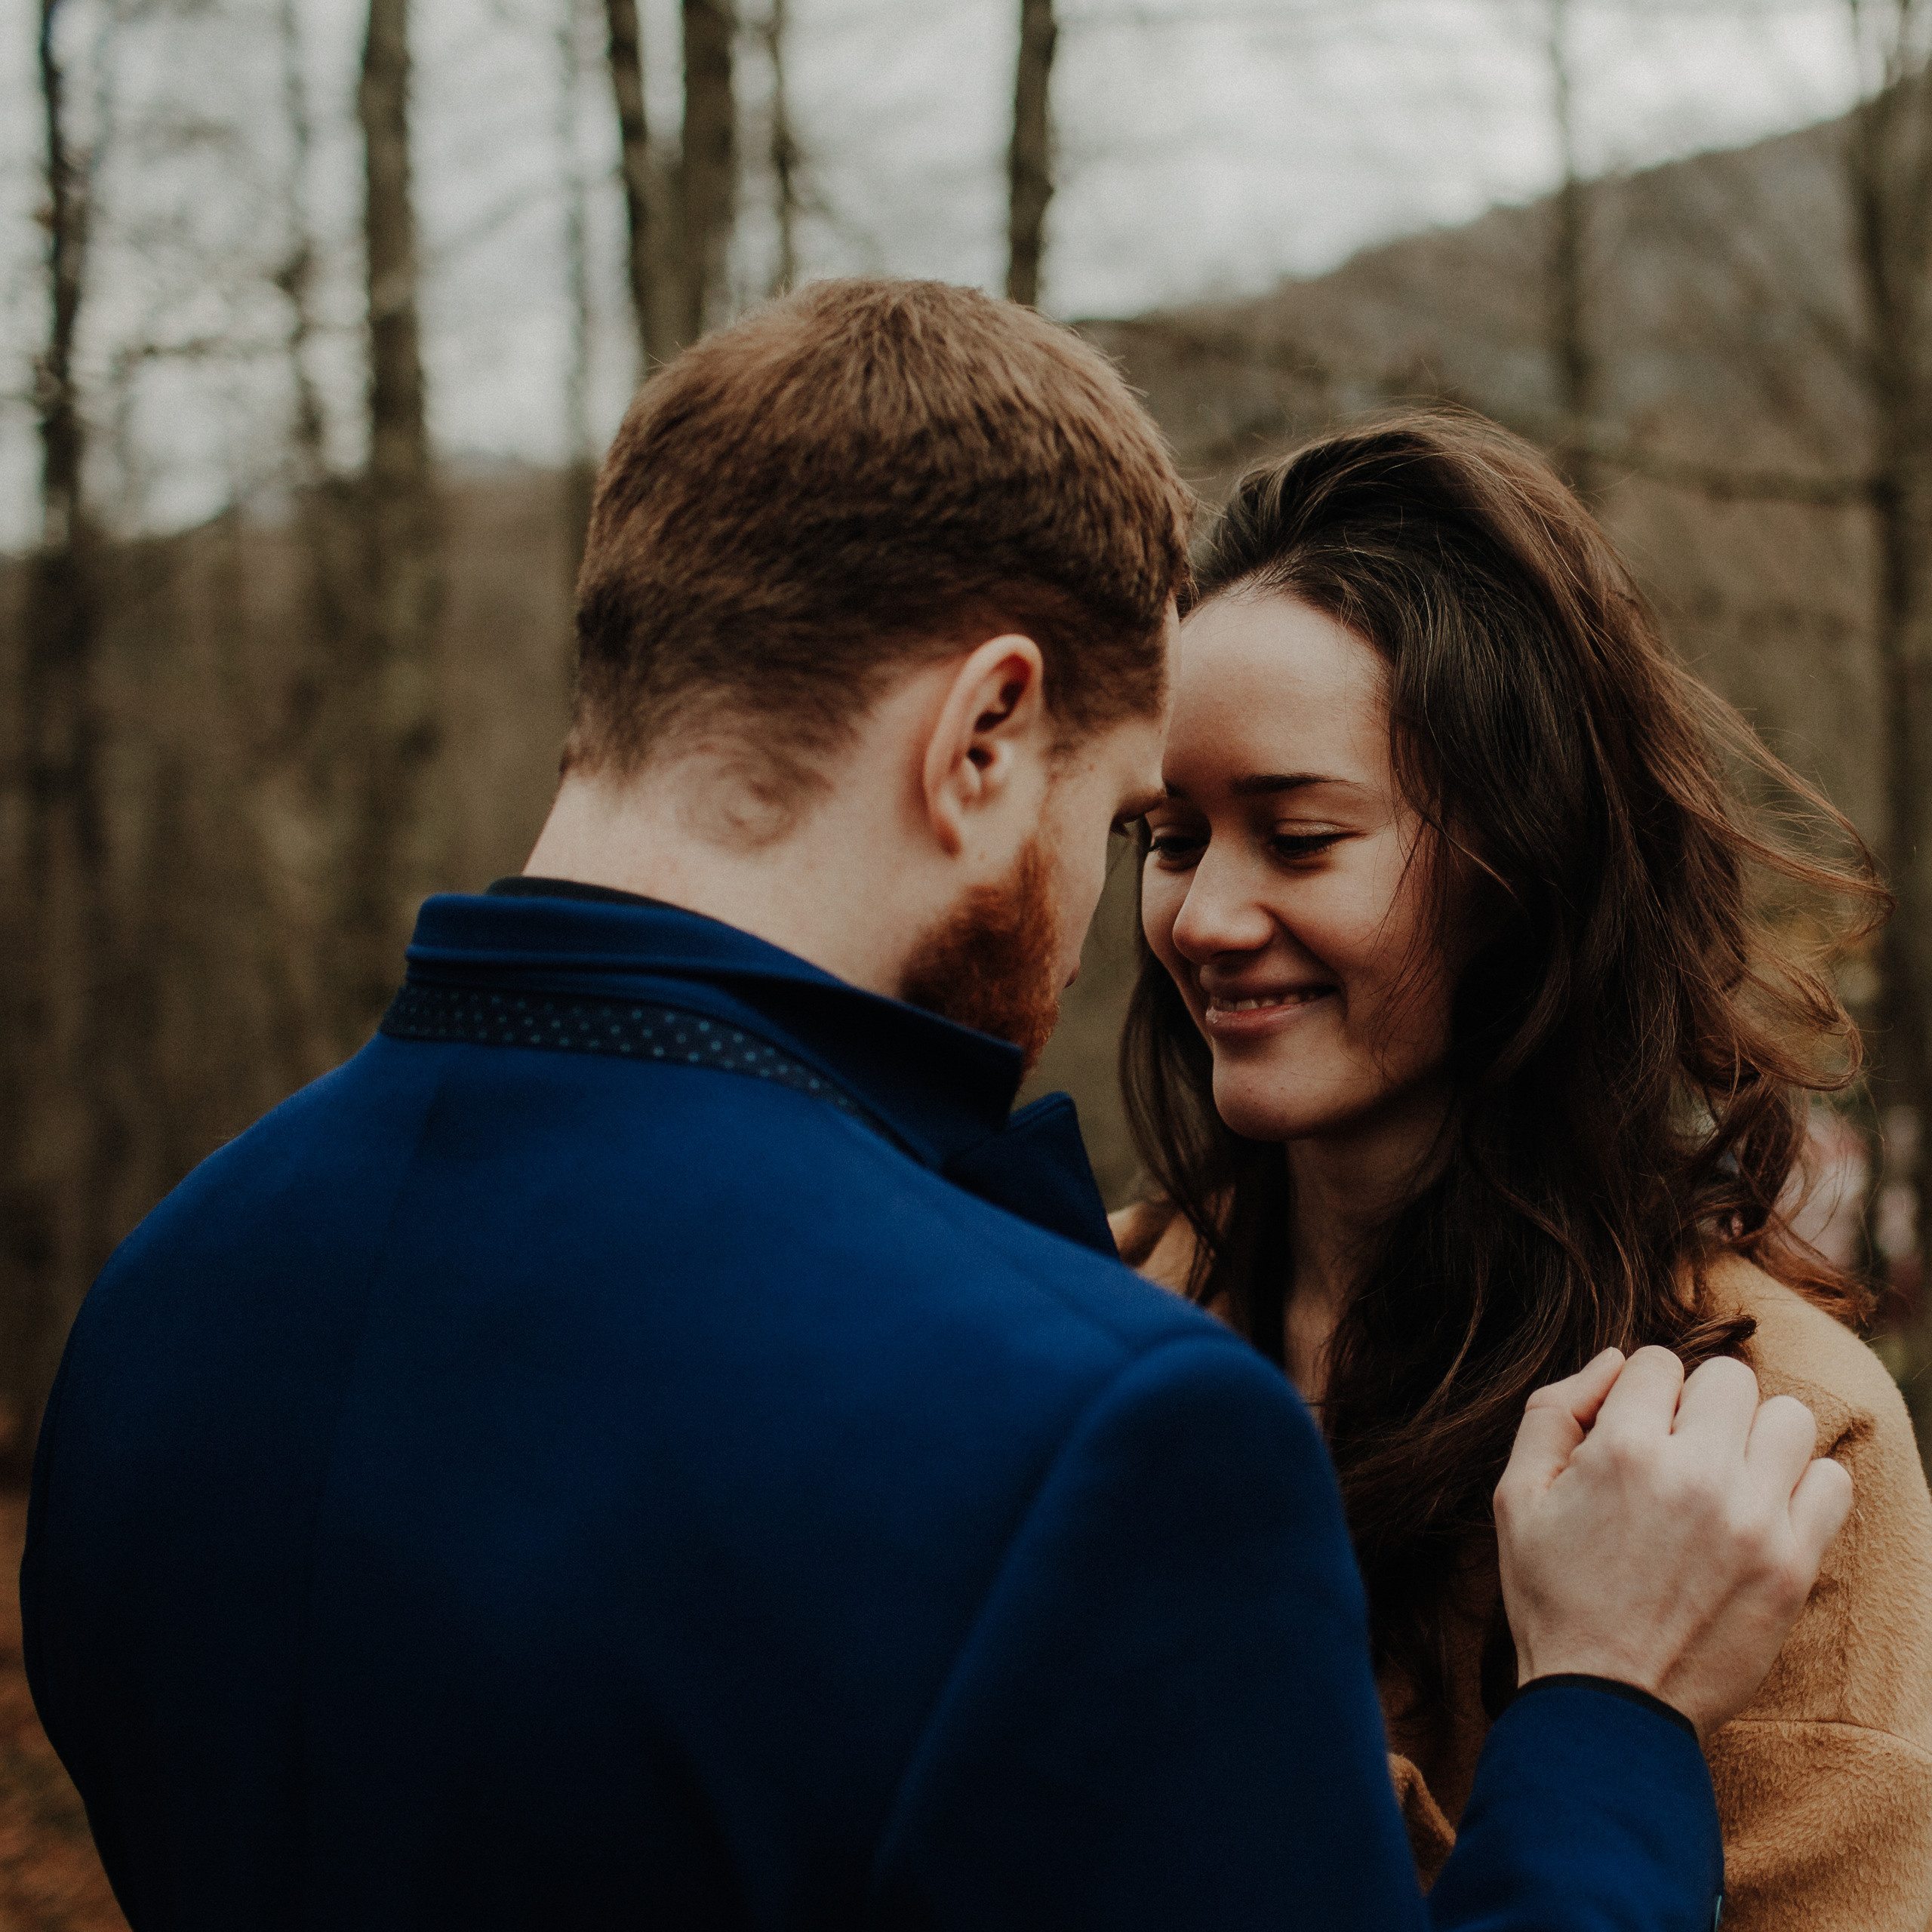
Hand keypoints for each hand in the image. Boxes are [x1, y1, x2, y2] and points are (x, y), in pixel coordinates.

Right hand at [1494, 1344, 1853, 1742]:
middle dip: (1698, 1403)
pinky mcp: (1793, 1563)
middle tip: (1678, 1451)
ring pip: (1788, 1417)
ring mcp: (1753, 1518)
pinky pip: (1831, 1481)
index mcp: (1621, 1451)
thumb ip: (1554, 1410)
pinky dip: (1802, 1483)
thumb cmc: (1553, 1597)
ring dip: (1755, 1436)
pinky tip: (1762, 1508)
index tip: (1629, 1433)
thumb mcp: (1514, 1496)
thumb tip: (1615, 1361)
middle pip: (1728, 1378)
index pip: (1655, 1361)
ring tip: (1726, 1475)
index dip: (1637, 1393)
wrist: (1609, 1704)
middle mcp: (1694, 1473)